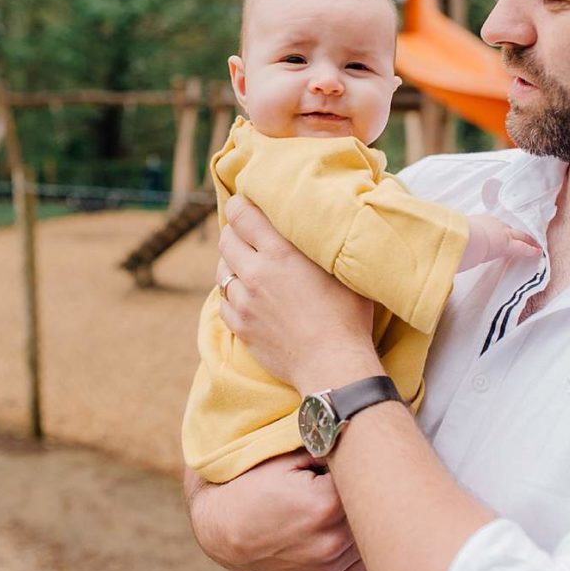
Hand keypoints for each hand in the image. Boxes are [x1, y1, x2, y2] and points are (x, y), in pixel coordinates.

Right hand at [185, 451, 364, 570]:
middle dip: (367, 494)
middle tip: (356, 481)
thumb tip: (355, 436)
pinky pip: (360, 564)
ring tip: (345, 504)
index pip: (367, 480)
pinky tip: (343, 528)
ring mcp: (329, 565)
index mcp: (325, 504)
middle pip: (372, 511)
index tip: (354, 460)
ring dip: (364, 521)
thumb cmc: (252, 488)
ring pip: (369, 539)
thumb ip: (325, 447)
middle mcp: (331, 539)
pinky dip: (358, 545)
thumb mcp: (285, 458)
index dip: (361, 467)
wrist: (224, 531)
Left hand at [217, 195, 374, 393]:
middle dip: (236, 232)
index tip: (246, 204)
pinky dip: (232, 294)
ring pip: (221, 270)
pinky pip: (223, 301)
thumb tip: (314, 219)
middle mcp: (256, 272)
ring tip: (249, 266)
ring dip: (232, 264)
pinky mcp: (241, 326)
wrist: (333, 365)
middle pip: (227, 239)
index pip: (242, 214)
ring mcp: (244, 301)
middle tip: (250, 235)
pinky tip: (247, 295)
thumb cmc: (347, 315)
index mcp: (280, 252)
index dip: (240, 205)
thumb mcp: (338, 267)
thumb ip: (317, 241)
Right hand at [460, 213, 541, 271]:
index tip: (499, 231)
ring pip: (517, 235)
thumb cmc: (457, 234)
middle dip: (513, 231)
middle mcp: (492, 224)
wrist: (466, 236)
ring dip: (525, 238)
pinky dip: (530, 249)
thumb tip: (445, 239)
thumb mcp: (454, 233)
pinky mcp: (508, 245)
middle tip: (520, 234)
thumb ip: (454, 236)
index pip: (492, 224)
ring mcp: (501, 233)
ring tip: (533, 241)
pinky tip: (537, 251)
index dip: (497, 229)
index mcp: (478, 221)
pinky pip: (522, 247)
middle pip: (506, 227)